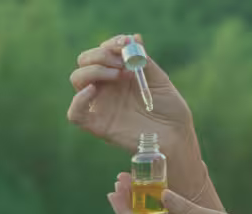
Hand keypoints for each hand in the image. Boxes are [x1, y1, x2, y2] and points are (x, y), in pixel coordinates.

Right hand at [67, 34, 193, 152]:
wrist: (176, 136)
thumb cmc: (170, 109)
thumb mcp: (158, 79)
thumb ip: (143, 60)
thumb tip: (133, 37)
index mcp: (119, 74)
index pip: (101, 52)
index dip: (109, 44)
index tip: (124, 44)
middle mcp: (106, 88)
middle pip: (84, 62)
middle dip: (100, 55)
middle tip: (121, 63)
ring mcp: (101, 105)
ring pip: (77, 80)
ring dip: (94, 70)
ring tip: (118, 75)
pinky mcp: (98, 125)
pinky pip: (75, 114)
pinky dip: (79, 100)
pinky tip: (93, 91)